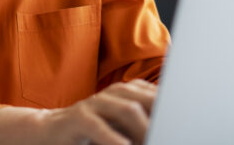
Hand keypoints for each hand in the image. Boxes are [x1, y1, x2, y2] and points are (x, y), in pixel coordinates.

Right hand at [0, 79, 157, 144]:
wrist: (48, 132)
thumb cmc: (91, 131)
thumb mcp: (118, 125)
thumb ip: (140, 121)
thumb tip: (170, 127)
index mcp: (126, 92)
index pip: (156, 95)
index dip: (171, 108)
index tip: (184, 123)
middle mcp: (112, 93)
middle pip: (147, 99)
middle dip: (162, 117)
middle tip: (172, 133)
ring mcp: (94, 103)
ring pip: (127, 110)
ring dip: (144, 130)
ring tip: (152, 142)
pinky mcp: (78, 117)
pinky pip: (99, 126)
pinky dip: (114, 139)